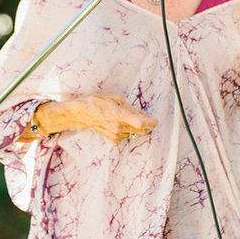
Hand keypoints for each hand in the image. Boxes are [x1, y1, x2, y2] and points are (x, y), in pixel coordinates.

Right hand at [34, 94, 158, 143]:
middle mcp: (119, 127)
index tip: (156, 121)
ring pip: (134, 133)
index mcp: (120, 115)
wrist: (83, 113)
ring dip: (134, 127)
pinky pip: (126, 135)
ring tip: (123, 117)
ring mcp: (115, 135)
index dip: (151, 123)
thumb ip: (132, 109)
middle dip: (145, 125)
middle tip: (142, 117)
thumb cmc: (98, 102)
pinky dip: (127, 130)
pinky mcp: (113, 139)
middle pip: (141, 131)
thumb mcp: (117, 99)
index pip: (142, 124)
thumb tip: (144, 116)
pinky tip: (118, 123)